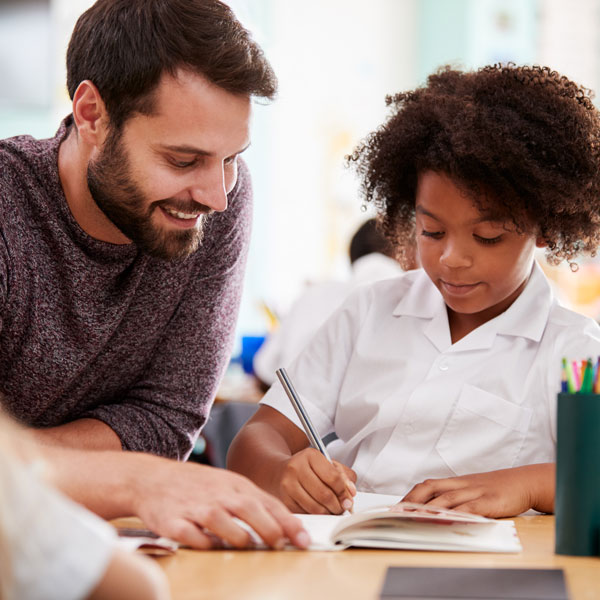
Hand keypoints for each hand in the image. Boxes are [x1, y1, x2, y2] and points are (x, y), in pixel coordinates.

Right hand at [130, 456, 311, 549]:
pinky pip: (190, 534)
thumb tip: (284, 526)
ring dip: (237, 535)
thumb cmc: (196, 485)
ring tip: (248, 545)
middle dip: (268, 527)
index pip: (267, 502)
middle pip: (248, 508)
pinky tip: (210, 546)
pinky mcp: (173, 521)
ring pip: (221, 520)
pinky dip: (202, 542)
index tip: (304, 538)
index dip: (287, 521)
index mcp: (235, 485)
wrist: (152, 478)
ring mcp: (195, 507)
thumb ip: (253, 503)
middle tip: (282, 543)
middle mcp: (218, 494)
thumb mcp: (227, 485)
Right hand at [275, 448, 356, 513]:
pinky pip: (306, 514)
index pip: (334, 477)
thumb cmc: (306, 468)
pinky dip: (316, 515)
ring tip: (332, 509)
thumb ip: (343, 475)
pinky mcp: (284, 500)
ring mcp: (288, 485)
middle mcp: (296, 468)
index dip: (344, 491)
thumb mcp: (325, 463)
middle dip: (338, 505)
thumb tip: (351, 492)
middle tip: (342, 507)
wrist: (279, 472)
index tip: (348, 497)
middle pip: (325, 495)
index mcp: (310, 455)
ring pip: (316, 508)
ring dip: (329, 513)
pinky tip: (319, 510)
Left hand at [401, 464, 554, 517]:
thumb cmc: (496, 489)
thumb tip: (434, 512)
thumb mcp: (473, 490)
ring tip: (413, 518)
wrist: (524, 481)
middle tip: (398, 513)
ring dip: (428, 509)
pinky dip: (456, 514)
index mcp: (455, 482)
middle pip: (430, 488)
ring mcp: (474, 492)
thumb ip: (456, 499)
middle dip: (413, 501)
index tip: (396, 506)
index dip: (411, 495)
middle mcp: (461, 484)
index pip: (427, 485)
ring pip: (446, 498)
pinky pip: (469, 507)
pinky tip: (446, 520)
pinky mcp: (488, 501)